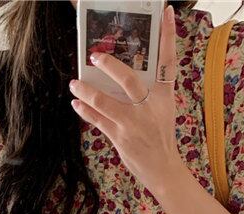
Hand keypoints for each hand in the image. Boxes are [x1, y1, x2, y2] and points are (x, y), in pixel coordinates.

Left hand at [69, 3, 182, 195]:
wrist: (163, 169)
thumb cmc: (161, 137)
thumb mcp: (163, 110)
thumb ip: (149, 91)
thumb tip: (123, 75)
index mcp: (164, 97)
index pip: (168, 61)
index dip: (168, 36)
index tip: (166, 13)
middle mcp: (149, 108)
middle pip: (129, 79)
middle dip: (110, 65)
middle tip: (94, 56)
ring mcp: (133, 124)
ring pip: (105, 102)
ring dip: (86, 91)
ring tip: (74, 83)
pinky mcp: (120, 138)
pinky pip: (98, 120)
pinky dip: (85, 111)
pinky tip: (77, 103)